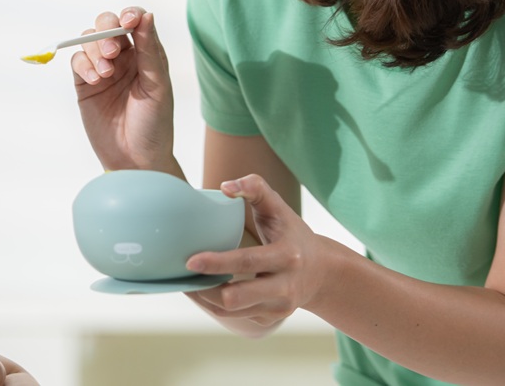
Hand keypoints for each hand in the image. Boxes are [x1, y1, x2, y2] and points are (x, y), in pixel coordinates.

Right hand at [69, 8, 178, 173]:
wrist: (135, 159)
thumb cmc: (154, 124)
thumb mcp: (157, 86)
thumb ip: (149, 51)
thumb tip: (146, 15)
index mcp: (145, 54)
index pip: (135, 21)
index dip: (129, 15)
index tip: (128, 21)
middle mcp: (123, 58)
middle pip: (107, 24)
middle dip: (106, 30)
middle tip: (112, 51)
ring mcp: (102, 70)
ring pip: (90, 41)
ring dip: (95, 50)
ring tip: (105, 74)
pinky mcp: (84, 84)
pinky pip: (77, 62)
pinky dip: (84, 65)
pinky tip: (95, 80)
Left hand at [184, 175, 329, 329]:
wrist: (322, 273)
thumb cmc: (292, 234)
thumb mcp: (279, 208)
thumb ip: (255, 188)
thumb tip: (225, 186)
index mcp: (287, 257)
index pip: (247, 262)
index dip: (217, 263)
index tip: (190, 261)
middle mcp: (284, 287)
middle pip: (235, 298)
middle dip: (204, 289)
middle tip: (182, 273)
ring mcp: (277, 308)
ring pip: (229, 311)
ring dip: (202, 298)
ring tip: (186, 280)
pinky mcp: (268, 319)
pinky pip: (232, 317)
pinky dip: (211, 305)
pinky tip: (201, 289)